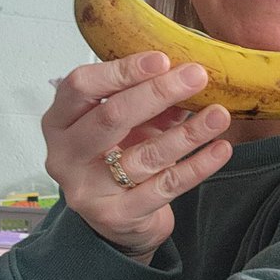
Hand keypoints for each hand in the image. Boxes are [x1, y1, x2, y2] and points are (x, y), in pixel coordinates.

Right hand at [42, 51, 233, 260]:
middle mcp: (65, 155)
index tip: (162, 59)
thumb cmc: (118, 158)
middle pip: (111, 116)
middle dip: (158, 92)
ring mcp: (88, 189)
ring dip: (188, 132)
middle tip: (196, 77)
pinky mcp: (117, 215)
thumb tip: (186, 74)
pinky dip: (197, 165)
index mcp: (59, 121)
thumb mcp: (126, 124)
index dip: (122, 70)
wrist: (118, 220)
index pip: (81, 86)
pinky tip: (220, 148)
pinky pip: (165, 186)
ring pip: (145, 154)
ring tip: (219, 114)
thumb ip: (147, 101)